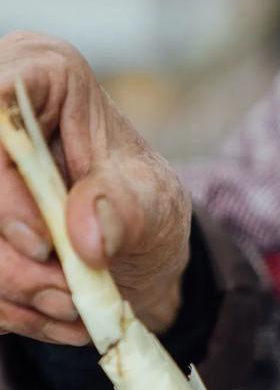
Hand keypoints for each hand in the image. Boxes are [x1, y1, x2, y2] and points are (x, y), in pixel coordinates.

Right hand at [0, 31, 190, 344]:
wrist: (136, 254)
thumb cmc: (144, 206)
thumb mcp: (154, 205)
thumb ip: (125, 210)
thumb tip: (86, 234)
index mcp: (39, 74)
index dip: (1, 184)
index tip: (40, 243)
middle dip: (12, 262)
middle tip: (67, 293)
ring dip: (15, 292)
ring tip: (72, 306)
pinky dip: (10, 310)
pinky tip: (52, 315)